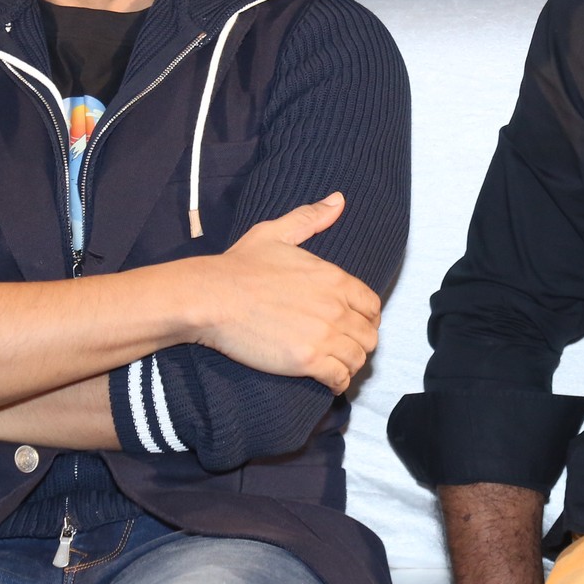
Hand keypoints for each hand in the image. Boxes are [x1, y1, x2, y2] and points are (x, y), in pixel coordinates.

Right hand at [192, 192, 381, 392]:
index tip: (354, 324)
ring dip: (350, 364)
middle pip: (369, 334)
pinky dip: (337, 382)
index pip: (372, 305)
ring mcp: (324, 335)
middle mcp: (336, 307)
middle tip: (344, 348)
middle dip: (360, 342)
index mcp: (334, 278)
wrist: (211, 297)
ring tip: (336, 365)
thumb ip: (310, 218)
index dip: (367, 317)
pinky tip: (327, 381)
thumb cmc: (239, 266)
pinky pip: (339, 378)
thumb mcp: (276, 232)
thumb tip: (338, 200)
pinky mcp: (307, 360)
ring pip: (358, 358)